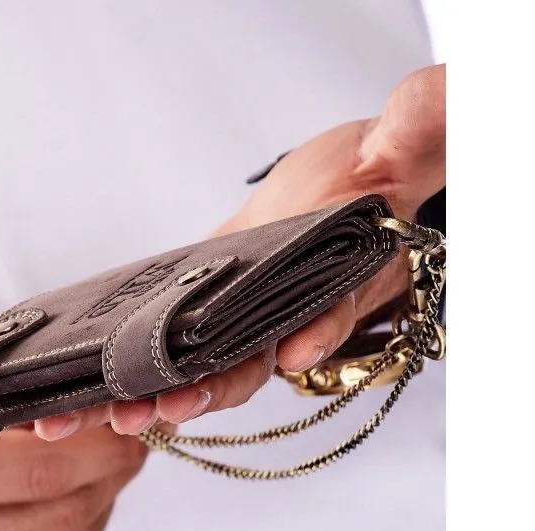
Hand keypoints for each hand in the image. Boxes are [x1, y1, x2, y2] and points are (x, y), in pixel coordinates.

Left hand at [34, 64, 444, 440]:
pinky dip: (136, 365)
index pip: (317, 320)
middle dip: (201, 393)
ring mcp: (236, 318)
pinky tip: (98, 386)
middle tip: (157, 412)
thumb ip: (419, 130)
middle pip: (241, 368)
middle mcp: (278, 319)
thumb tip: (437, 113)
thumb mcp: (399, 146)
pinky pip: (166, 342)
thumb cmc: (359, 176)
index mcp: (326, 290)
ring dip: (156, 393)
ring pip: (197, 368)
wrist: (327, 186)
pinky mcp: (199, 304)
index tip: (289, 354)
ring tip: (112, 413)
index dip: (304, 341)